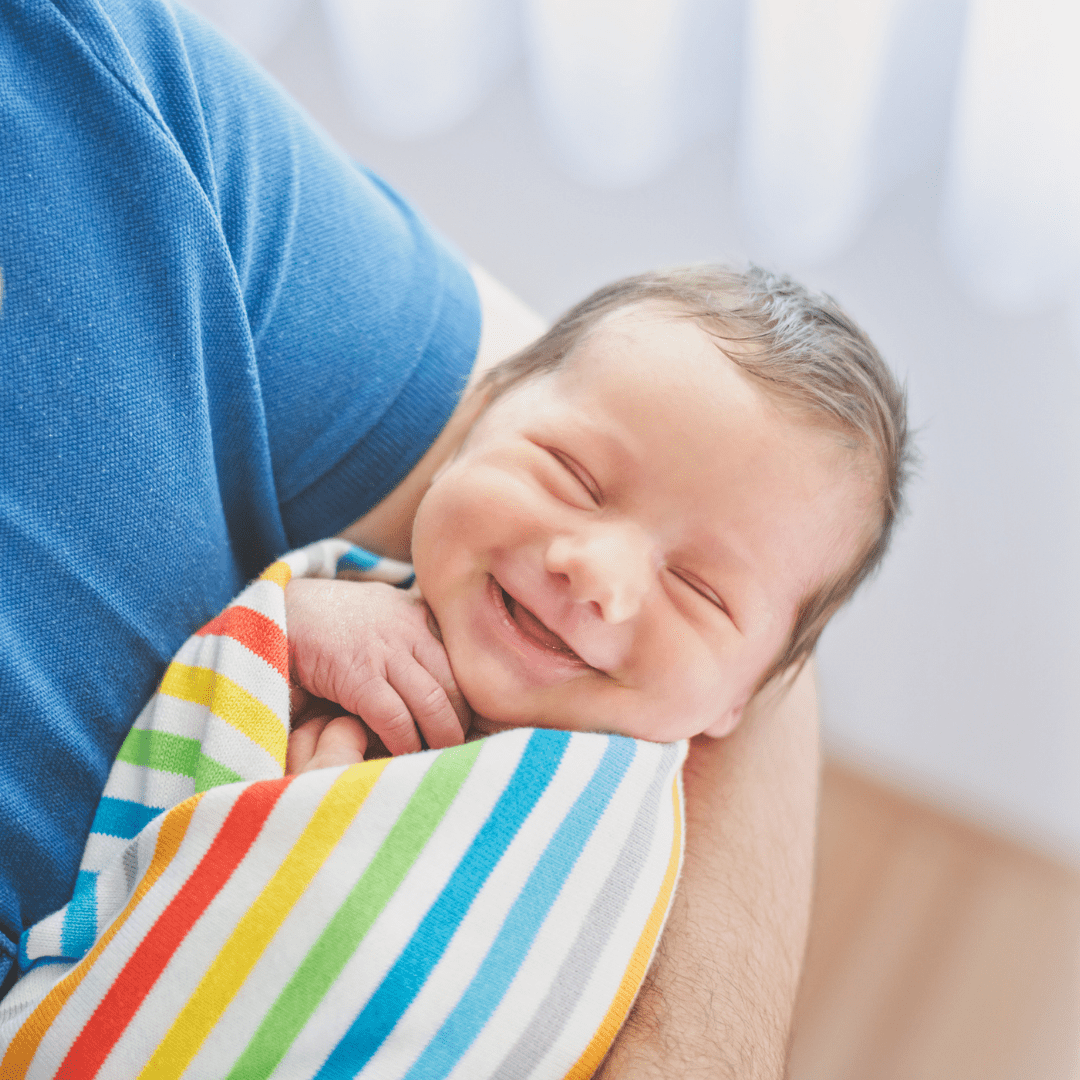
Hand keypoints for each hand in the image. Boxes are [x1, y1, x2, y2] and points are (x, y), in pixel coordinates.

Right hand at [284, 578, 470, 760]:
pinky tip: (404, 755)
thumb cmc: (332, 621)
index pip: (464, 657)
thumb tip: (444, 678)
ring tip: (441, 758)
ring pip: (433, 701)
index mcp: (420, 613)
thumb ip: (414, 634)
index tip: (479, 722)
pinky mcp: (356, 673)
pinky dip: (404, 742)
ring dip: (441, 737)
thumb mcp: (383, 612)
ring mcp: (384, 650)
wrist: (279, 610)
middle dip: (464, 721)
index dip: (476, 695)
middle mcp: (410, 628)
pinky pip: (395, 717)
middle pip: (457, 683)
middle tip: (463, 748)